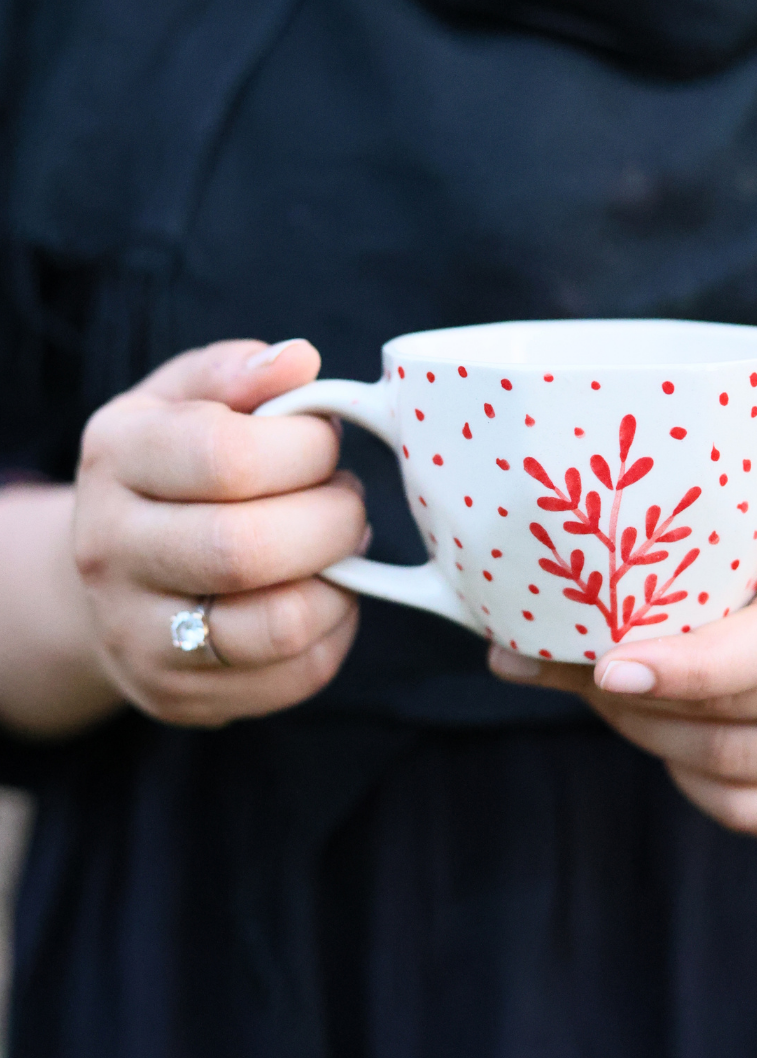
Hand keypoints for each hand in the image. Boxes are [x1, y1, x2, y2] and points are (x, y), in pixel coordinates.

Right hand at [72, 339, 366, 727]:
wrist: (110, 574)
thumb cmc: (171, 472)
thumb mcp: (184, 401)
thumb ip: (239, 373)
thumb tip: (298, 361)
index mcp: (115, 457)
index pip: (225, 457)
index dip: (305, 448)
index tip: (324, 443)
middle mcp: (109, 551)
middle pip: (248, 549)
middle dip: (333, 519)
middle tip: (347, 499)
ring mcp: (138, 635)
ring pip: (279, 625)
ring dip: (342, 581)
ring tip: (338, 548)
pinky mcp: (178, 695)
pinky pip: (295, 675)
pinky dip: (336, 631)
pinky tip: (324, 593)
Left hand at [488, 501, 756, 839]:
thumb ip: (714, 555)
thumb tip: (569, 577)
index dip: (684, 661)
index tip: (605, 665)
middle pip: (735, 712)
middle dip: (629, 695)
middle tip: (555, 664)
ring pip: (729, 767)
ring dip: (644, 734)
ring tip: (600, 694)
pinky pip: (748, 813)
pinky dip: (686, 777)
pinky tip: (663, 734)